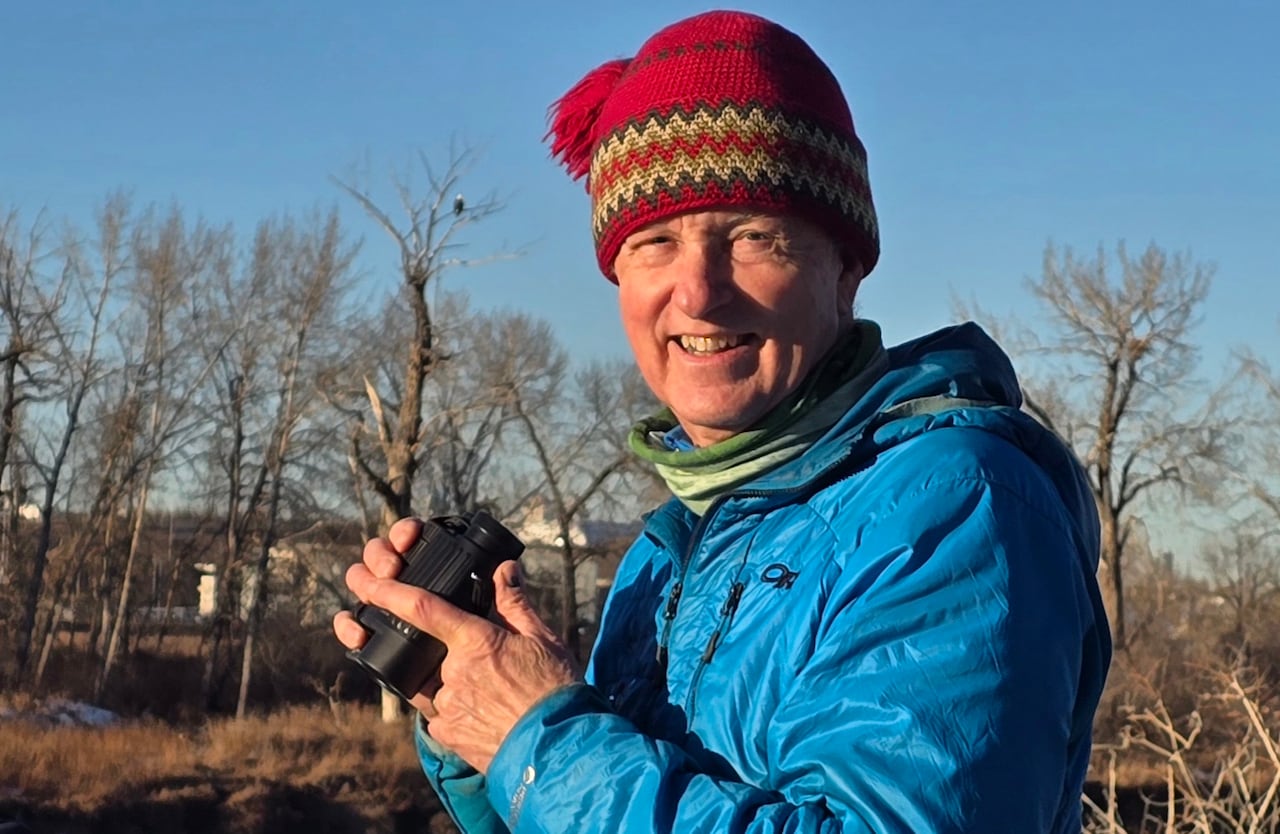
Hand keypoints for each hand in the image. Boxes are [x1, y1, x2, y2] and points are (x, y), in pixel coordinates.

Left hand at [333, 518, 581, 772]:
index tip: (362, 580)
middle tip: (489, 666)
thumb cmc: (555, 691)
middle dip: (446, 651)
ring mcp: (445, 706)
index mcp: (474, 642)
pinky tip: (486, 710)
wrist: (558, 751)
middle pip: (431, 649)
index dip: (385, 591)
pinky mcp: (446, 734)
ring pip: (434, 681)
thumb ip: (515, 602)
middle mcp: (452, 672)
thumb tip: (503, 569)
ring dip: (454, 679)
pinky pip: (439, 711)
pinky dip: (455, 705)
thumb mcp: (542, 639)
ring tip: (496, 691)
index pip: (421, 608)